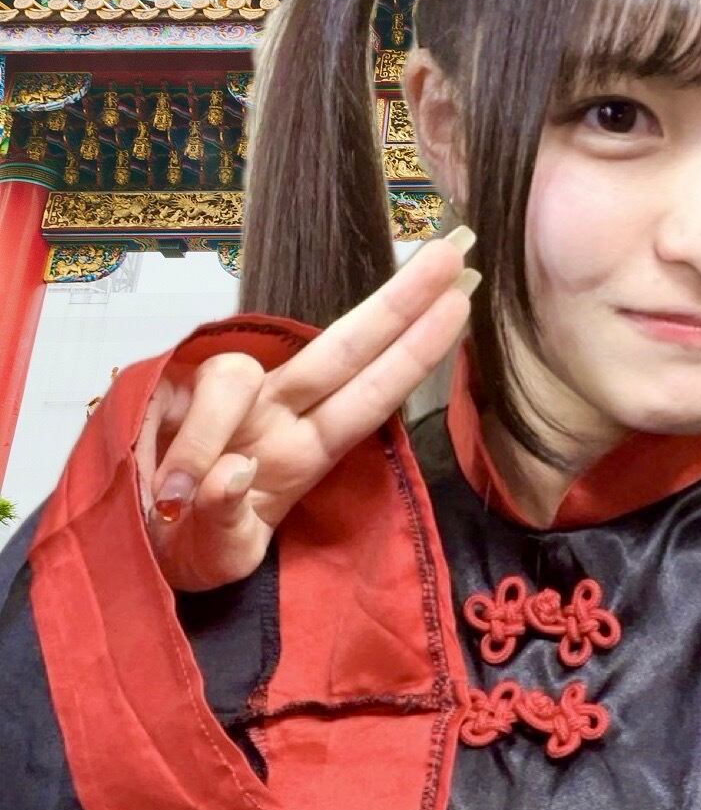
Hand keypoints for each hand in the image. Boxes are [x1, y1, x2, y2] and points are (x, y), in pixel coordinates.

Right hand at [138, 225, 478, 590]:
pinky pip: (183, 403)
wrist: (128, 545)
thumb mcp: (222, 555)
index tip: (462, 300)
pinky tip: (178, 493)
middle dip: (396, 304)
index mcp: (307, 449)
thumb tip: (233, 474)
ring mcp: (226, 402)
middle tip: (450, 254)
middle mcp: (276, 415)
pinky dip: (187, 450)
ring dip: (212, 430)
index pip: (372, 392)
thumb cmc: (193, 544)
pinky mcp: (167, 392)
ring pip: (237, 375)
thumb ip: (227, 526)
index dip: (416, 349)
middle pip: (341, 351)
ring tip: (181, 497)